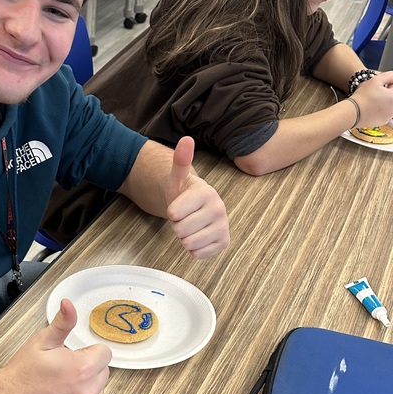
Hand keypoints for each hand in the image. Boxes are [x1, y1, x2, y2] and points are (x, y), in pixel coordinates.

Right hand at [0, 299, 111, 393]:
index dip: (87, 352)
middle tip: (63, 371)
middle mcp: (89, 391)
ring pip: (98, 391)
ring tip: (61, 387)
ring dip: (86, 387)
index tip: (72, 357)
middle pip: (103, 372)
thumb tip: (69, 304)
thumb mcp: (43, 341)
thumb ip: (62, 322)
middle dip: (88, 369)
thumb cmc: (24, 372)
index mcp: (83, 368)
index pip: (104, 353)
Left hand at [165, 136, 229, 257]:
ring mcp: (223, 227)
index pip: (174, 213)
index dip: (171, 212)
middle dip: (177, 226)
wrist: (195, 208)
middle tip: (184, 217)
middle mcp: (219, 209)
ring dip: (185, 238)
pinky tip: (198, 236)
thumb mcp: (177, 178)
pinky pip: (198, 254)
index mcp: (206, 193)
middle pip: (180, 230)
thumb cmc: (183, 194)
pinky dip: (193, 249)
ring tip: (190, 225)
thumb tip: (186, 139)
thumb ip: (180, 161)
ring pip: (189, 243)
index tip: (178, 206)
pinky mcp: (223, 242)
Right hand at [352, 71, 392, 125]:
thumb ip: (389, 76)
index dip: (387, 84)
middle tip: (375, 93)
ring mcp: (389, 116)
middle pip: (391, 97)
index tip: (380, 85)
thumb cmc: (362, 97)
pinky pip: (383, 113)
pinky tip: (370, 108)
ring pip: (388, 105)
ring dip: (383, 101)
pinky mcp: (382, 122)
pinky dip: (379, 110)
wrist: (352, 112)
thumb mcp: (376, 80)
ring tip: (371, 100)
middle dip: (385, 93)